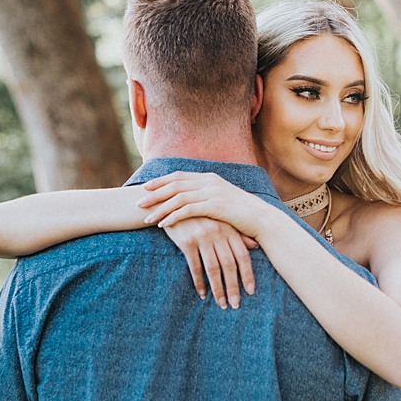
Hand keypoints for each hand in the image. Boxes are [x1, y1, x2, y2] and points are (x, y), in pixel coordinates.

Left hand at [138, 172, 271, 239]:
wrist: (261, 219)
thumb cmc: (241, 214)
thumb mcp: (222, 200)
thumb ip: (206, 196)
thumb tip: (191, 200)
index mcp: (210, 178)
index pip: (179, 176)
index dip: (160, 181)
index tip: (145, 188)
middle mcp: (209, 182)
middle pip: (174, 184)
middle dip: (154, 194)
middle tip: (138, 203)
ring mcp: (212, 193)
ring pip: (178, 198)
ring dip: (160, 208)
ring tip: (147, 218)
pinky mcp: (215, 206)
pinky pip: (187, 210)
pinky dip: (173, 217)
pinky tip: (163, 225)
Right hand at [164, 217, 259, 308]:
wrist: (171, 204)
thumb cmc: (200, 215)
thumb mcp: (219, 221)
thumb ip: (237, 234)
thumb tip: (254, 247)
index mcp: (229, 229)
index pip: (242, 256)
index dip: (248, 275)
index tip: (251, 291)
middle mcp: (218, 233)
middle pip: (229, 265)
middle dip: (233, 287)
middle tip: (235, 304)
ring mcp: (202, 237)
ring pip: (213, 269)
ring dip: (218, 289)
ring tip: (221, 303)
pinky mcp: (186, 242)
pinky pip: (195, 267)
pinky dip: (199, 282)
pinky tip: (202, 294)